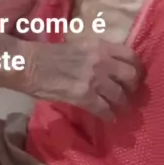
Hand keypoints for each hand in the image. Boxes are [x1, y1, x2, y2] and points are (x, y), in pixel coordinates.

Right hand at [27, 37, 142, 118]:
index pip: (130, 54)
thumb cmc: (46, 54)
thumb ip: (94, 54)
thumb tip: (105, 65)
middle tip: (129, 93)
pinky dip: (109, 116)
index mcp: (98, 46)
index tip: (134, 75)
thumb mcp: (76, 46)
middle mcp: (101, 61)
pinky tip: (109, 118)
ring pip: (120, 95)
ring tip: (120, 108)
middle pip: (131, 75)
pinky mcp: (84, 96)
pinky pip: (104, 109)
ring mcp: (93, 79)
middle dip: (133, 86)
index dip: (136, 67)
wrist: (27, 64)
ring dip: (122, 104)